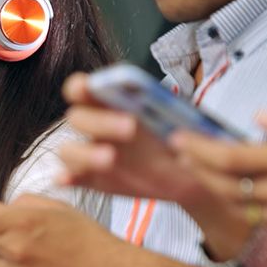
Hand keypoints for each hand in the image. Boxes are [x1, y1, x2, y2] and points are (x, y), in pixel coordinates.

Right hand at [58, 73, 210, 204]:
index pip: (84, 88)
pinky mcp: (93, 179)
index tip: (90, 87)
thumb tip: (177, 137)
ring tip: (110, 160)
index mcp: (114, 102)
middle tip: (131, 128)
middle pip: (78, 118)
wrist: (194, 175)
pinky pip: (72, 177)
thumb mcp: (197, 130)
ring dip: (85, 153)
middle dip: (100, 121)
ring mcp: (93, 154)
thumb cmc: (189, 144)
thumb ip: (189, 129)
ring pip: (69, 150)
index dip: (82, 86)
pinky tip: (72, 180)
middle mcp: (98, 125)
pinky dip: (70, 178)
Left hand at [173, 114, 266, 235]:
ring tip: (199, 172)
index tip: (177, 139)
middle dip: (197, 170)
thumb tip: (255, 121)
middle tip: (180, 155)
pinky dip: (243, 205)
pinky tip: (233, 192)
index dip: (198, 150)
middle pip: (226, 185)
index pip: (231, 158)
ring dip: (214, 189)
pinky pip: (262, 220)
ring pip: (240, 205)